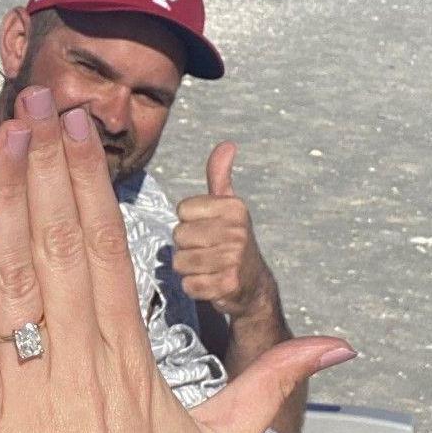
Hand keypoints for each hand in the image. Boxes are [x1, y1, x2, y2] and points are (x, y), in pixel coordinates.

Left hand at [0, 86, 353, 432]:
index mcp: (138, 367)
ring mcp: (32, 398)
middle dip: (48, 167)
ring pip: (16, 278)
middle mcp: (88, 370)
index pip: (110, 251)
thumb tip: (339, 338)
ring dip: (7, 201)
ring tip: (3, 136)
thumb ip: (269, 384)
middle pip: (64, 246)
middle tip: (37, 99)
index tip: (75, 128)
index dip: (88, 184)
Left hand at [173, 142, 275, 319]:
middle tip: (208, 252)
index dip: (188, 222)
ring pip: (181, 262)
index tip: (207, 230)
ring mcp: (234, 259)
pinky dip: (195, 288)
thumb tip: (227, 144)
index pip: (181, 211)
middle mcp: (237, 231)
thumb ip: (220, 176)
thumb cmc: (232, 240)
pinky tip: (211, 284)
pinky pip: (189, 285)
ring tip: (209, 267)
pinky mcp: (229, 285)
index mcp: (234, 207)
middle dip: (187, 247)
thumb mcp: (228, 206)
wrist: (253, 285)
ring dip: (189, 269)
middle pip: (179, 236)